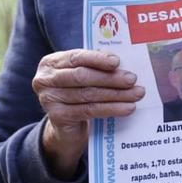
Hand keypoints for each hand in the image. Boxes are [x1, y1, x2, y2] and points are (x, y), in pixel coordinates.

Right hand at [32, 50, 143, 177]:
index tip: (117, 62)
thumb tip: (122, 64)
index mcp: (51, 62)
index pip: (76, 57)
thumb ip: (96, 66)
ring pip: (88, 95)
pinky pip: (89, 111)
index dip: (97, 59)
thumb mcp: (84, 75)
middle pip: (82, 76)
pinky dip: (111, 109)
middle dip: (110, 78)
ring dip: (116, 94)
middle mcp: (45, 79)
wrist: (67, 125)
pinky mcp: (57, 117)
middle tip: (132, 80)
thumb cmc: (79, 91)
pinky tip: (127, 108)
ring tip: (136, 94)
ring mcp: (48, 99)